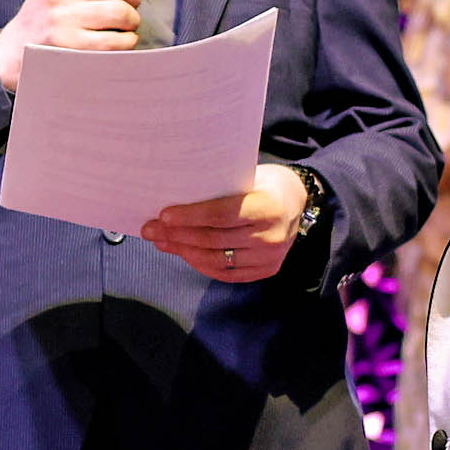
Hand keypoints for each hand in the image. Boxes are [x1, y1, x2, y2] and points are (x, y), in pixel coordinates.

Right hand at [0, 0, 148, 92]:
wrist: (13, 52)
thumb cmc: (42, 20)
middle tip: (132, 3)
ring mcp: (65, 21)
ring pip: (121, 12)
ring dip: (132, 20)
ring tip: (126, 25)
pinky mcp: (71, 47)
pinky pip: (115, 41)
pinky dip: (127, 41)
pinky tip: (121, 41)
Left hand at [144, 163, 311, 285]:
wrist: (299, 202)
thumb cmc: (265, 184)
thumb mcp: (249, 177)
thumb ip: (220, 190)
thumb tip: (174, 198)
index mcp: (267, 207)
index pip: (221, 215)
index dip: (190, 217)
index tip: (164, 215)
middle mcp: (270, 236)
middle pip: (214, 240)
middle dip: (177, 235)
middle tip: (151, 229)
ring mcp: (269, 257)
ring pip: (216, 260)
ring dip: (183, 251)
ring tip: (161, 241)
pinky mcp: (265, 270)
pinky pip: (226, 273)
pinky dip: (200, 264)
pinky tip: (183, 253)